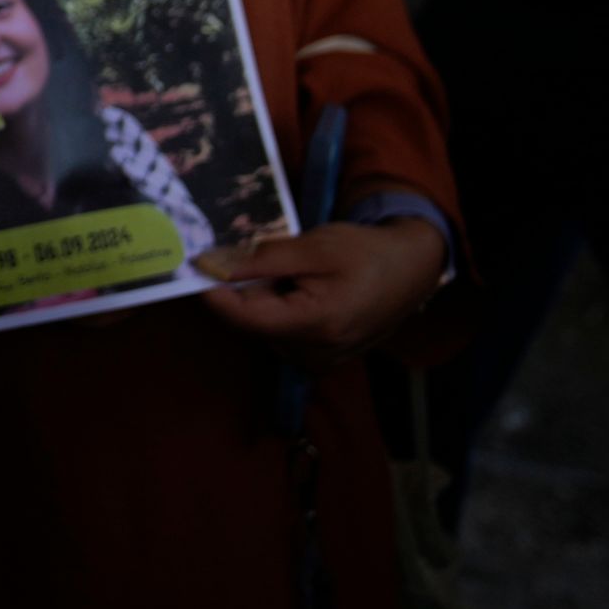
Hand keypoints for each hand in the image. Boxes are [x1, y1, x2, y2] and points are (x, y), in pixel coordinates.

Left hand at [197, 216, 444, 359]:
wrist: (411, 270)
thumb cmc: (366, 254)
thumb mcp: (315, 247)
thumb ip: (264, 259)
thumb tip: (215, 265)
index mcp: (316, 326)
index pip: (246, 318)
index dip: (216, 293)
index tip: (197, 266)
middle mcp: (315, 354)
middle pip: (254, 323)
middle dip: (247, 289)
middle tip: (259, 256)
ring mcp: (319, 361)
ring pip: (266, 328)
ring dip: (265, 298)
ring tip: (294, 272)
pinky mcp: (322, 359)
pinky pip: (282, 334)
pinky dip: (280, 309)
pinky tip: (301, 289)